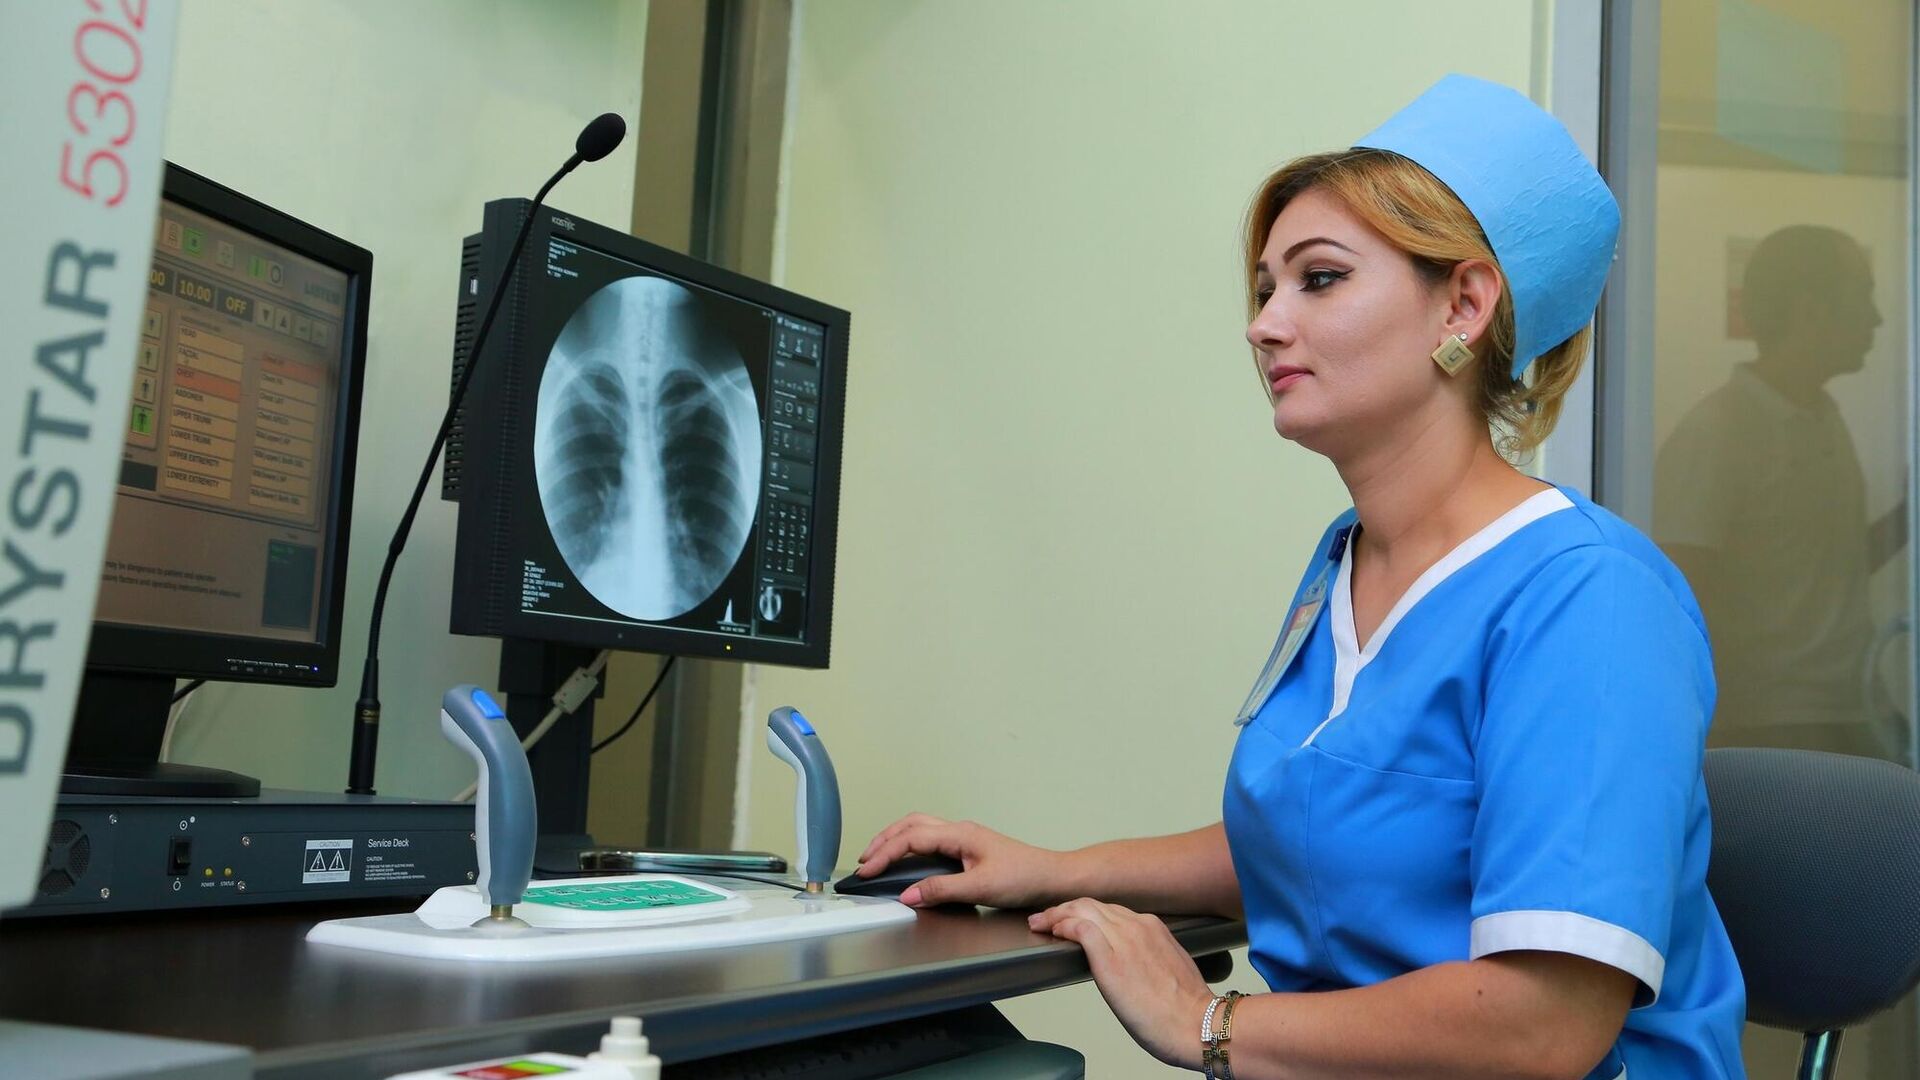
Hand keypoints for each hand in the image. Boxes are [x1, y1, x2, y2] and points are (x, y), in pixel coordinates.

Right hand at [855, 813, 1065, 908]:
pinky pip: (932, 839)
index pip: (911, 838)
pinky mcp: (969, 848)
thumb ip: (941, 889)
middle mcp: (960, 831)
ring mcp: (965, 838)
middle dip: (884, 840)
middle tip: (864, 860)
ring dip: (896, 840)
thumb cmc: (1024, 878)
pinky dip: (911, 846)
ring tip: (878, 856)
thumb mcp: (980, 887)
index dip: (885, 854)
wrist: (1052, 877)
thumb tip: (908, 894)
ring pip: (921, 829)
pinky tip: (908, 860)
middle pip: (911, 825)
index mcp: (959, 834)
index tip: (867, 870)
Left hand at [1029, 898, 1215, 1068]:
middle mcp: (1138, 927)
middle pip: (1091, 905)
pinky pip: (1081, 929)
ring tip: (1040, 923)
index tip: (1070, 919)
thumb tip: (1131, 962)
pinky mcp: (1111, 960)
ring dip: (1057, 914)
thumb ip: (1149, 954)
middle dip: (1063, 908)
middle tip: (1045, 918)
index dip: (1084, 912)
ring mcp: (1124, 940)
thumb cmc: (1186, 1007)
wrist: (1196, 1024)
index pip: (1109, 909)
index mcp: (1153, 927)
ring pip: (1082, 911)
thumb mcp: (1170, 967)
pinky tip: (1054, 932)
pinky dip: (1063, 925)